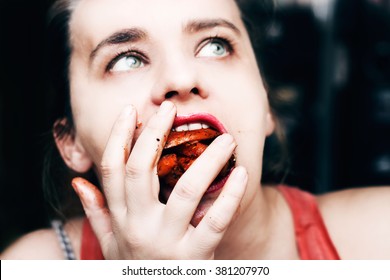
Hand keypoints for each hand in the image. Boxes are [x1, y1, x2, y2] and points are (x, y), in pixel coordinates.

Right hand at [72, 101, 247, 258]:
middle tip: (169, 108)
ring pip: (185, 189)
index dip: (118, 137)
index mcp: (120, 219)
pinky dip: (230, 196)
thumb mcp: (110, 243)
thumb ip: (95, 212)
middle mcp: (139, 226)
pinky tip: (241, 173)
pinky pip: (215, 222)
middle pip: (141, 170)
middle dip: (154, 134)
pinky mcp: (194, 258)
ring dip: (207, 159)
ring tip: (225, 137)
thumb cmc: (134, 267)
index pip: (112, 169)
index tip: (130, 110)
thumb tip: (79, 182)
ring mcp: (167, 242)